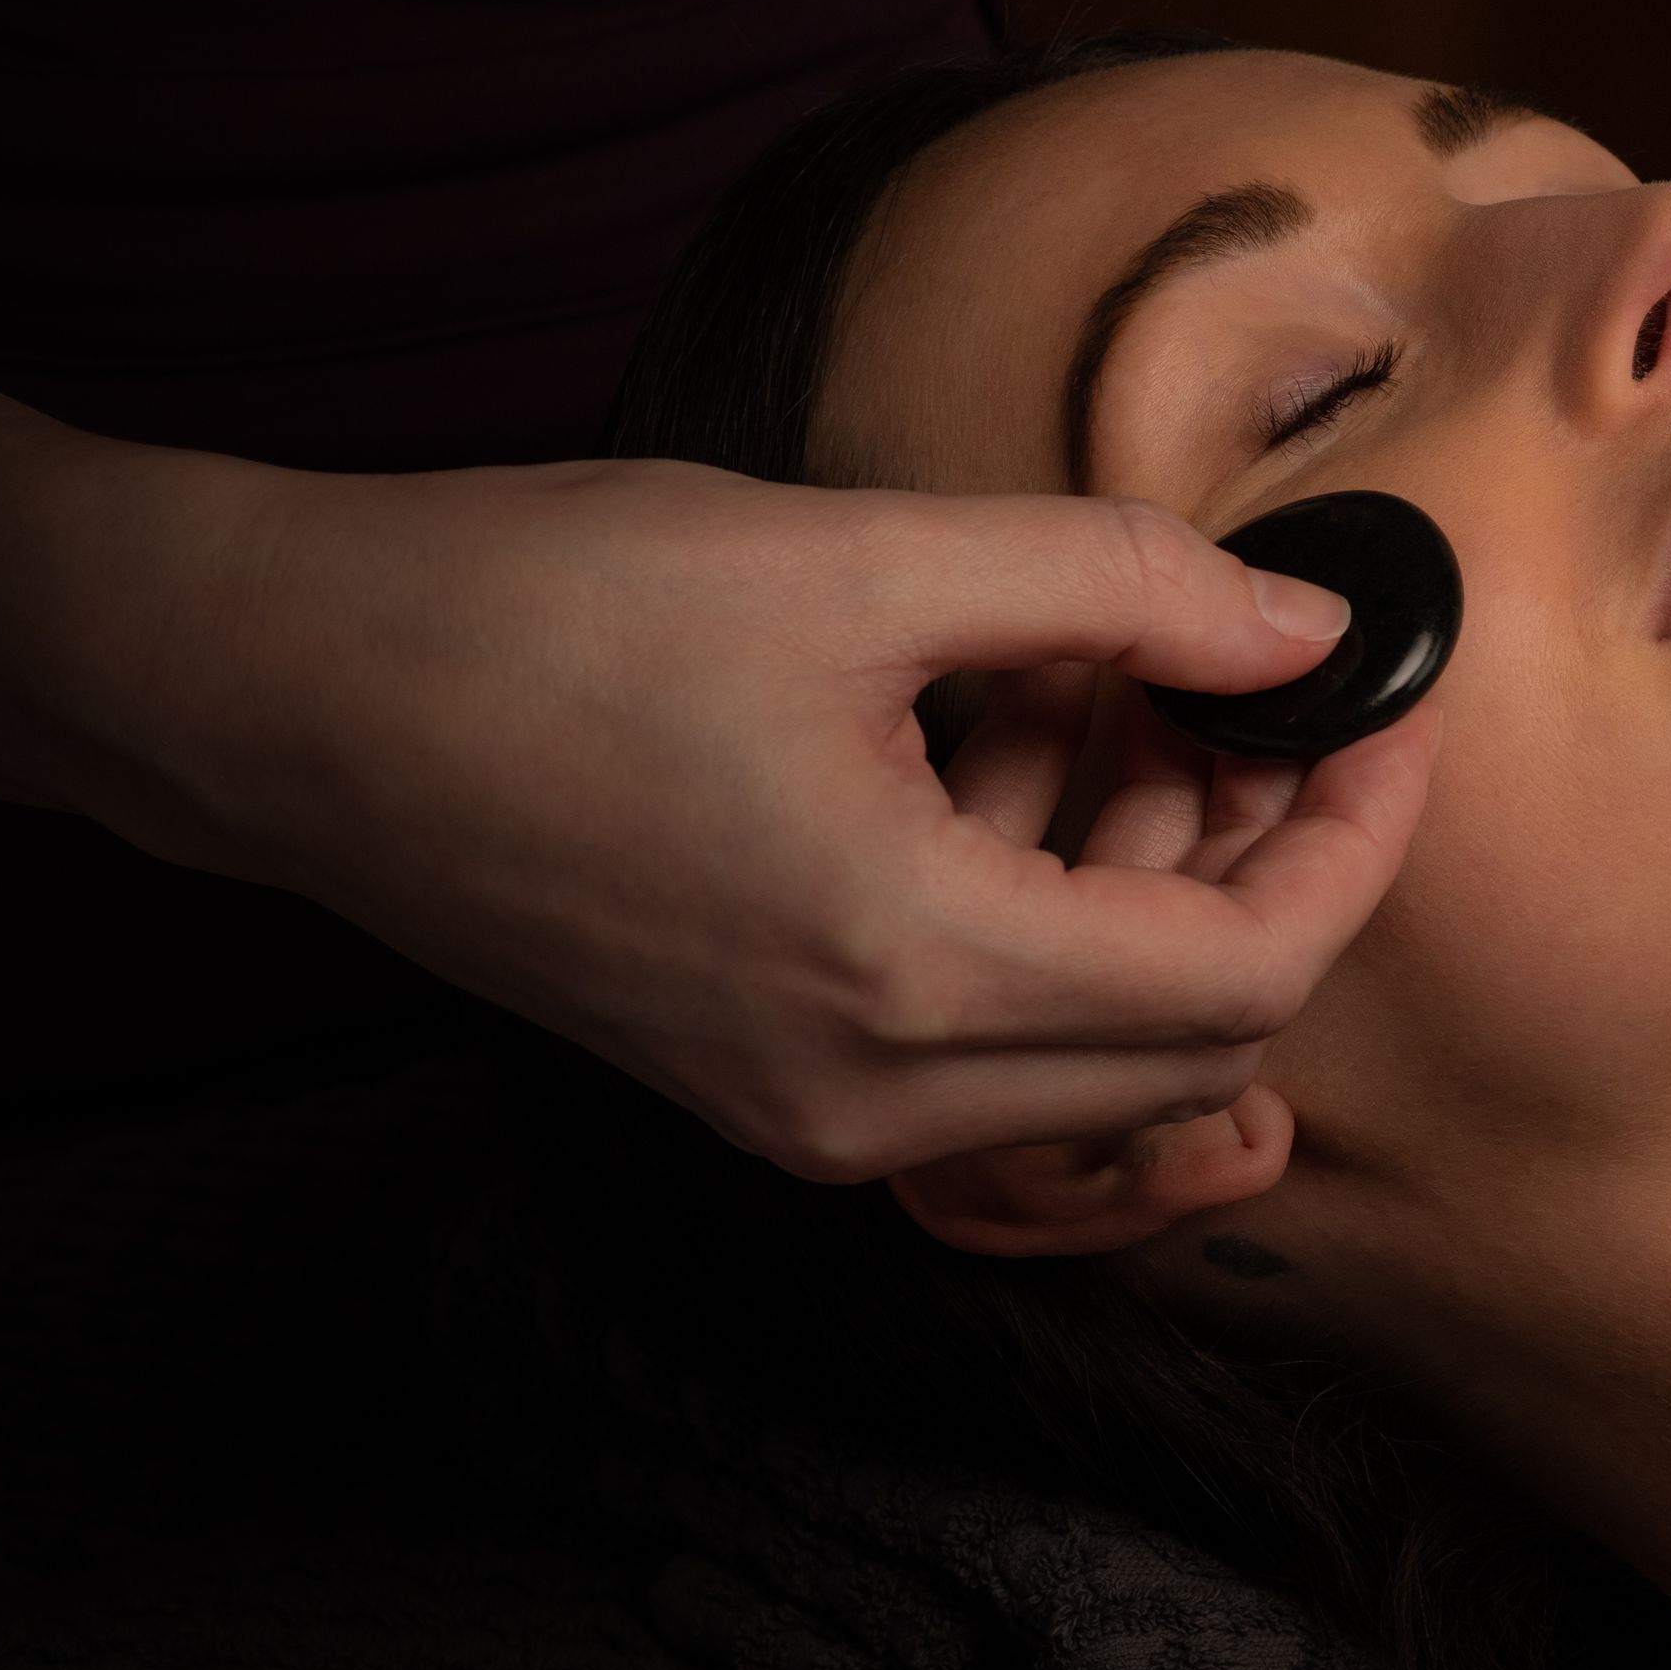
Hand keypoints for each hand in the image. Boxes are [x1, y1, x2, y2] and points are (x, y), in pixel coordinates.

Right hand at [88, 454, 1433, 1180]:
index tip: (1384, 701)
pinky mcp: (765, 1085)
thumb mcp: (865, 554)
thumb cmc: (543, 608)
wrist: (286, 697)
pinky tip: (990, 743)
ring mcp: (809, 1115)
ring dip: (1143, 874)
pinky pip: (987, 1040)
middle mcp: (870, 1097)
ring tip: (1082, 681)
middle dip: (1256, 854)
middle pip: (1195, 1034)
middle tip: (1234, 680)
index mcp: (910, 972)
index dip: (1354, 835)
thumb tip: (1307, 623)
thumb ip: (1125, 590)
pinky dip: (1042, 909)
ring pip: (1094, 1044)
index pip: (1250, 973)